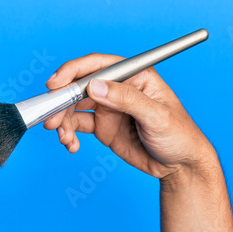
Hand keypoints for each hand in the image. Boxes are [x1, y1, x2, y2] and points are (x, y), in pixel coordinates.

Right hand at [43, 53, 216, 178]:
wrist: (180, 166)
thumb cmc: (179, 135)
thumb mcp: (157, 116)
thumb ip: (127, 100)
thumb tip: (95, 87)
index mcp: (134, 76)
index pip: (99, 65)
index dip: (74, 71)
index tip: (56, 84)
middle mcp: (118, 89)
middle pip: (80, 87)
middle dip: (62, 101)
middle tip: (52, 119)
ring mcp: (109, 108)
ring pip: (75, 107)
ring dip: (63, 120)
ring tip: (63, 137)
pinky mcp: (103, 128)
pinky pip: (78, 126)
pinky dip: (69, 133)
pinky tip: (71, 145)